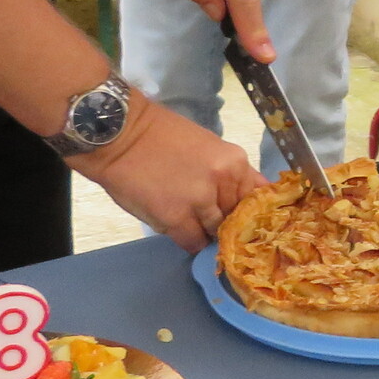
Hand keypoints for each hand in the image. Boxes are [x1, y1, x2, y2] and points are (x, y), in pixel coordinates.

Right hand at [70, 96, 264, 252]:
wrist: (121, 135)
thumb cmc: (161, 136)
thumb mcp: (209, 148)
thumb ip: (229, 175)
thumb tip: (246, 201)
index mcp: (235, 162)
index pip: (258, 199)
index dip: (250, 212)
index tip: (244, 219)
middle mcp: (224, 182)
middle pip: (237, 218)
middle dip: (226, 222)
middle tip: (212, 220)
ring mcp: (200, 201)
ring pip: (216, 233)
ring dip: (206, 232)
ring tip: (192, 221)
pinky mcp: (175, 218)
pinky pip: (193, 242)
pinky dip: (190, 241)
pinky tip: (180, 229)